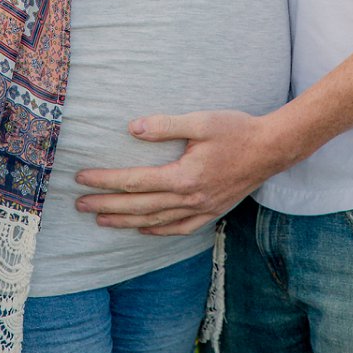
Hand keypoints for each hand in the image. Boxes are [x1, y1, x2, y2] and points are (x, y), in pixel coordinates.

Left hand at [75, 109, 290, 235]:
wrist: (273, 149)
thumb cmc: (238, 130)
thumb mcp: (202, 121)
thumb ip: (166, 125)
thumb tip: (133, 128)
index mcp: (184, 177)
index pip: (134, 182)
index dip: (105, 181)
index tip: (81, 179)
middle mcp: (189, 199)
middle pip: (138, 207)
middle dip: (106, 205)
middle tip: (79, 205)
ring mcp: (201, 209)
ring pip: (155, 221)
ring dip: (125, 222)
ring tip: (101, 221)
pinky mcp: (212, 212)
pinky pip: (178, 229)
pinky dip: (157, 231)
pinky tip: (143, 230)